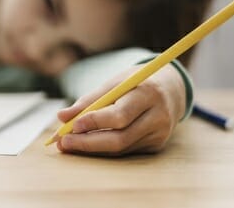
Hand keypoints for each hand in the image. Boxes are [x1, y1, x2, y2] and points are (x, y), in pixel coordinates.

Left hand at [55, 63, 185, 155]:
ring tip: (68, 144)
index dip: (94, 121)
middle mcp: (158, 116)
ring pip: (121, 148)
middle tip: (63, 142)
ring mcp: (159, 133)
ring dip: (91, 148)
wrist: (171, 88)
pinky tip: (86, 145)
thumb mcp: (115, 82)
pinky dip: (104, 149)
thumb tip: (61, 117)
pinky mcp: (156, 145)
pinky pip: (125, 150)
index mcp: (147, 93)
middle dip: (88, 142)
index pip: (120, 114)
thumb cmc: (136, 82)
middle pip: (120, 137)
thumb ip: (89, 99)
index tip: (71, 125)